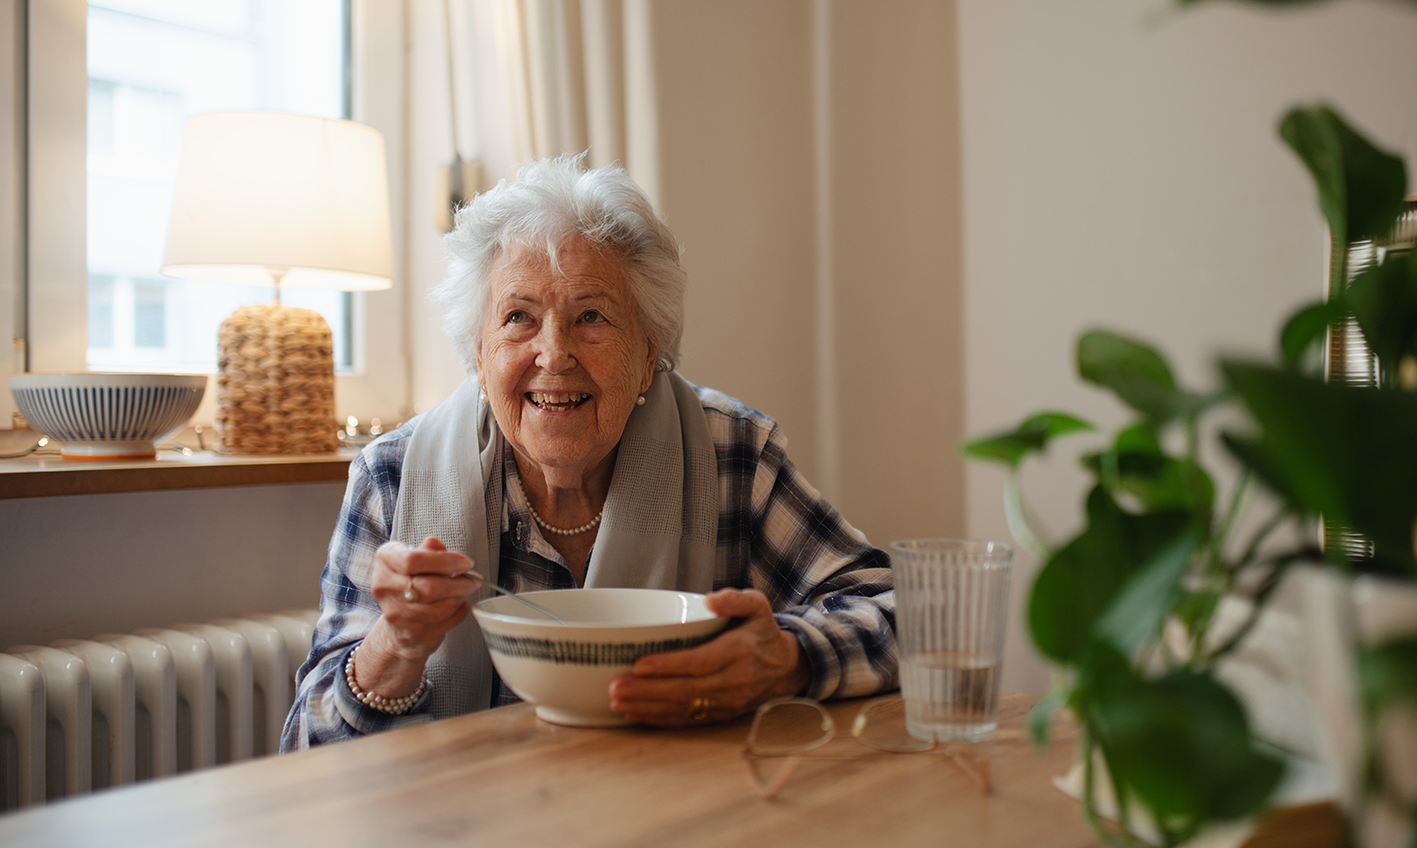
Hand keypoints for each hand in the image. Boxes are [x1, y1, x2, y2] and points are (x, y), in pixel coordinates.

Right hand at [357, 537, 481, 696]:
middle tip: (474, 579)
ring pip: (442, 607)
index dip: (445, 561)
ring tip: (464, 591)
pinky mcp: (411, 633)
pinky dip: (459, 612)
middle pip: (430, 587)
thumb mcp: (417, 559)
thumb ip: (428, 550)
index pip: (413, 560)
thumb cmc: (411, 583)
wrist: (398, 623)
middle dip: (461, 583)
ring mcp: (396, 614)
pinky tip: (457, 605)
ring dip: (461, 598)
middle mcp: (384, 587)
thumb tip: (435, 544)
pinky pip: (446, 622)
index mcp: (385, 560)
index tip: (466, 563)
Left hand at [607, 588, 809, 726]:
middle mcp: (733, 681)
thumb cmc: (762, 632)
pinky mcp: (720, 715)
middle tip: (615, 688)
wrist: (786, 668)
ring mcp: (726, 702)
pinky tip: (635, 715)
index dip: (668, 666)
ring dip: (647, 708)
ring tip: (617, 702)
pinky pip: (687, 720)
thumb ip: (735, 599)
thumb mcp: (758, 605)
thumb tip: (710, 599)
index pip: (699, 661)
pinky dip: (659, 720)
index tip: (639, 664)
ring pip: (682, 709)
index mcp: (739, 651)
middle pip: (685, 690)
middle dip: (647, 691)